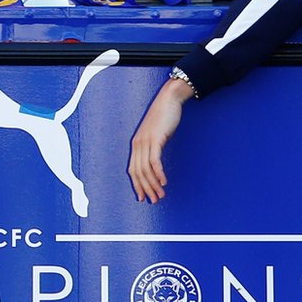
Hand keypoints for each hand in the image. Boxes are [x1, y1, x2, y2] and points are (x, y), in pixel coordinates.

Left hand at [128, 77, 188, 202]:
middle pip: (138, 172)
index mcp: (136, 144)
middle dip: (146, 188)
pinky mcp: (155, 139)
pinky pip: (155, 160)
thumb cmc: (164, 118)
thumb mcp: (156, 135)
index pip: (133, 169)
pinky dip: (158, 173)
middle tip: (154, 201)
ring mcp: (145, 141)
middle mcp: (138, 144)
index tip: (143, 197)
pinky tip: (164, 182)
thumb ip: (154, 147)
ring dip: (153, 184)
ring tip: (160, 195)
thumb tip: (156, 162)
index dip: (137, 185)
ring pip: (146, 169)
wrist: (168, 100)